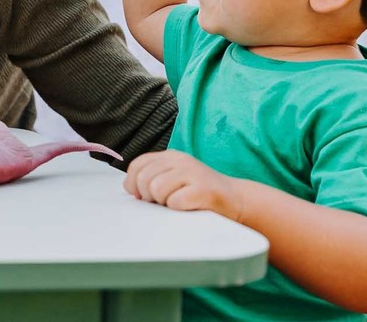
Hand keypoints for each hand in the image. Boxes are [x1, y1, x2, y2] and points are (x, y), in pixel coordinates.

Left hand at [123, 150, 244, 219]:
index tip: (141, 196)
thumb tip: (129, 188)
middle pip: (144, 179)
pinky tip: (190, 206)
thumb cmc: (200, 194)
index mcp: (171, 156)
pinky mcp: (203, 189)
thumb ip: (153, 178)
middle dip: (148, 196)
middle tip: (163, 202)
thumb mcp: (175, 179)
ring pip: (157, 189)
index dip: (133, 184)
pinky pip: (175, 202)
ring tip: (179, 203)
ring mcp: (193, 173)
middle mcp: (181, 160)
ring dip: (165, 203)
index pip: (138, 165)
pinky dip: (179, 209)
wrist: (236, 200)